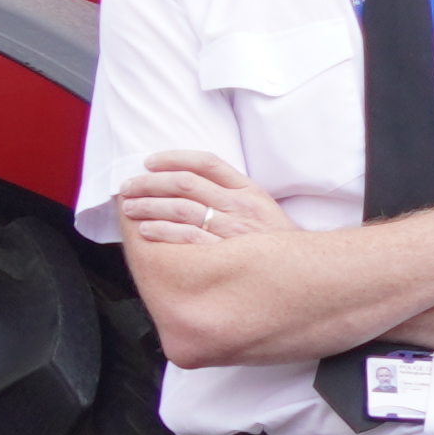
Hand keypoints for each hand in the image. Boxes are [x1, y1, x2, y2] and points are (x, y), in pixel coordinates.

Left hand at [110, 149, 297, 247]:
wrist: (304, 275)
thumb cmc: (276, 243)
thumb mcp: (261, 207)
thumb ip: (232, 191)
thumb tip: (190, 180)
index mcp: (248, 190)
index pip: (205, 162)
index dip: (173, 158)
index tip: (150, 162)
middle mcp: (240, 206)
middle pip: (185, 184)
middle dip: (150, 183)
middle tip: (129, 187)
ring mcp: (233, 231)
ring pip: (182, 208)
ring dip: (150, 206)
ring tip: (131, 208)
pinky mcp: (226, 255)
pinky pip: (188, 238)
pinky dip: (163, 232)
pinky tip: (147, 231)